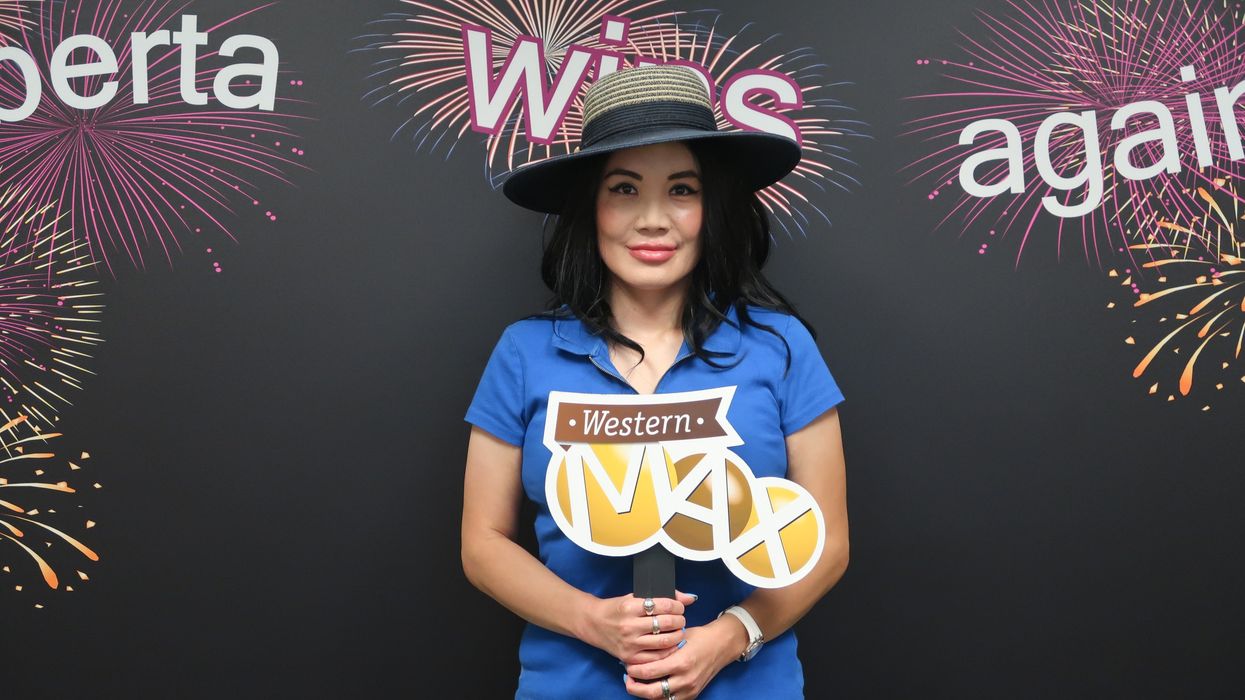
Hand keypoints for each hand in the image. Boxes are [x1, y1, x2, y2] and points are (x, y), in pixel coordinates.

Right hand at [576, 590, 695, 661]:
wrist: (593, 623)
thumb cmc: (616, 608)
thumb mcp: (634, 597)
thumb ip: (661, 597)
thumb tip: (689, 598)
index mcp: (630, 606)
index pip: (663, 605)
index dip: (677, 606)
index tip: (679, 607)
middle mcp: (629, 625)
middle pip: (665, 624)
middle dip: (679, 620)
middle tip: (681, 619)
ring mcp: (629, 643)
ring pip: (663, 642)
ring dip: (677, 636)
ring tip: (678, 631)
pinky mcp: (629, 657)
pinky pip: (656, 657)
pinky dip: (668, 651)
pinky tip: (671, 645)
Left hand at [622, 617, 745, 699]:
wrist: (721, 645)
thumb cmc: (698, 637)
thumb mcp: (678, 636)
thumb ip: (660, 646)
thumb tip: (638, 652)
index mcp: (681, 662)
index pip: (649, 672)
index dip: (633, 670)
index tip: (626, 664)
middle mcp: (685, 679)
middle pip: (651, 692)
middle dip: (635, 687)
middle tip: (627, 678)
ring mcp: (689, 689)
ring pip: (660, 699)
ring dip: (645, 693)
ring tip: (637, 684)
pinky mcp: (692, 694)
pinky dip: (659, 696)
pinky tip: (652, 687)